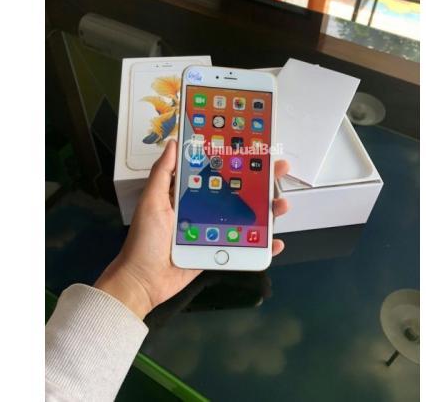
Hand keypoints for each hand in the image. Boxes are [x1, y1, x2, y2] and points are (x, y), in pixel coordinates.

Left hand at [95, 140, 289, 318]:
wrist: (143, 281)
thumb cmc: (145, 240)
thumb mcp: (152, 201)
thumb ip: (163, 173)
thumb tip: (174, 143)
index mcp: (189, 194)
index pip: (217, 172)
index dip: (236, 160)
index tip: (254, 149)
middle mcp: (205, 209)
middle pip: (238, 192)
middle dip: (260, 181)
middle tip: (279, 169)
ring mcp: (214, 230)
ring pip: (246, 216)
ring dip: (267, 210)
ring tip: (281, 205)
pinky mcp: (218, 250)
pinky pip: (244, 244)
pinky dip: (261, 245)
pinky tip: (275, 242)